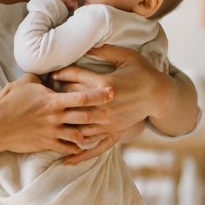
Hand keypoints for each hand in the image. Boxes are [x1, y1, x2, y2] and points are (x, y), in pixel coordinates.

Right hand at [0, 73, 113, 156]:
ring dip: (92, 133)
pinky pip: (67, 147)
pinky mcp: (46, 143)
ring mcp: (51, 131)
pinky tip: (84, 145)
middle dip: (102, 115)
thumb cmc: (9, 101)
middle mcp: (55, 116)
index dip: (98, 94)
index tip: (111, 91)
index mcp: (52, 100)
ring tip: (103, 131)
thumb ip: (41, 78)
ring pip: (79, 134)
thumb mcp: (25, 83)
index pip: (81, 96)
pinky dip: (77, 147)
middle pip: (85, 116)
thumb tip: (49, 71)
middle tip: (115, 113)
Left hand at [50, 44, 176, 165]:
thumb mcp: (126, 56)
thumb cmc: (142, 72)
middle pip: (73, 100)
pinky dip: (80, 153)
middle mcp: (105, 105)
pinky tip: (66, 160)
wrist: (160, 95)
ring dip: (63, 122)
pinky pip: (95, 145)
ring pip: (79, 124)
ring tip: (48, 120)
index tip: (50, 73)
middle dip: (57, 96)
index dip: (61, 74)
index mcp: (106, 84)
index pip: (76, 77)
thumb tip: (84, 44)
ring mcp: (109, 121)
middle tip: (44, 94)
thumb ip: (104, 50)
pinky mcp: (114, 132)